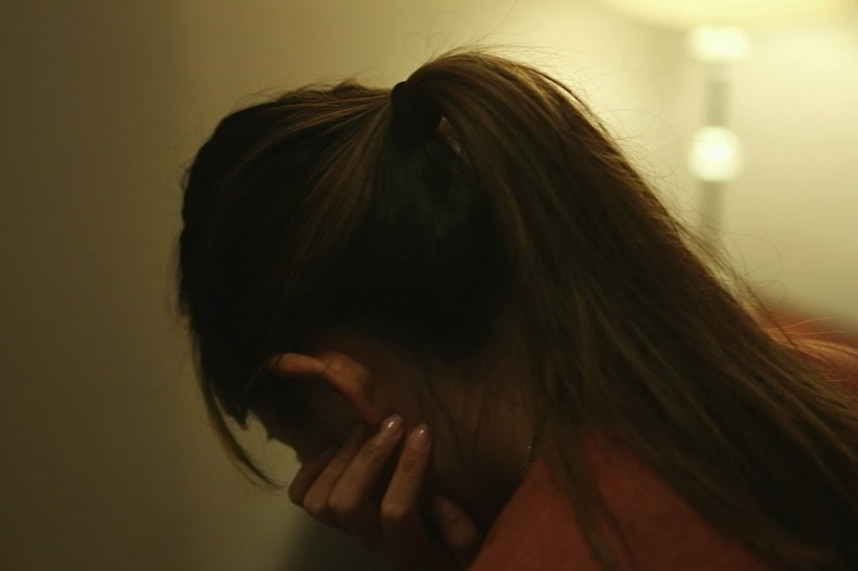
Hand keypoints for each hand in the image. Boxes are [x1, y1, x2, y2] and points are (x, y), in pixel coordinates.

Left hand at [288, 416, 482, 569]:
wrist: (429, 561)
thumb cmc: (456, 547)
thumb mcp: (476, 548)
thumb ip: (464, 535)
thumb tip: (441, 502)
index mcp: (408, 550)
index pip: (397, 512)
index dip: (408, 469)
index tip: (423, 431)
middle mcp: (370, 542)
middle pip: (347, 503)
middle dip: (369, 456)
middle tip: (393, 421)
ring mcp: (347, 530)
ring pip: (321, 501)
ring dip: (342, 458)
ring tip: (366, 427)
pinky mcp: (333, 518)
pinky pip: (304, 497)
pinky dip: (313, 468)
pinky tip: (339, 446)